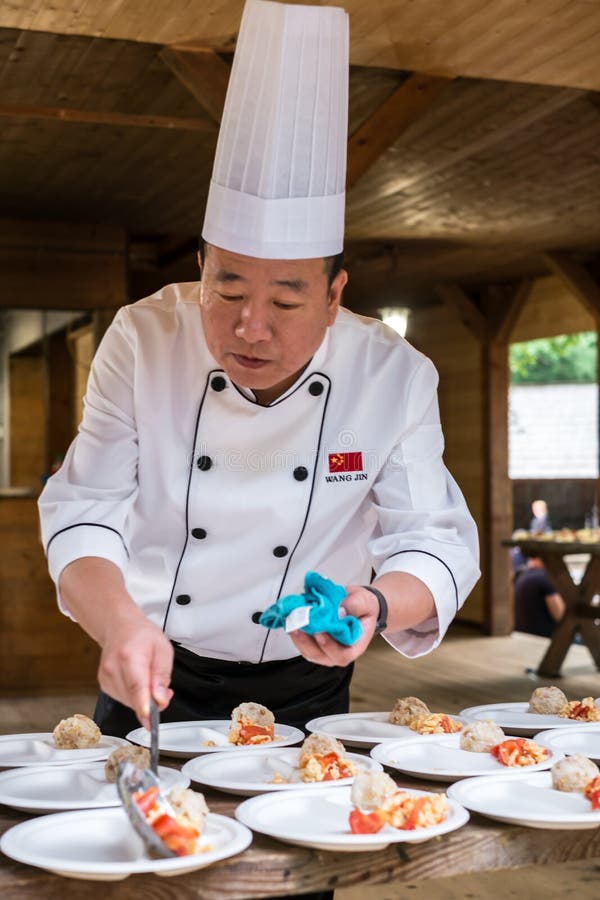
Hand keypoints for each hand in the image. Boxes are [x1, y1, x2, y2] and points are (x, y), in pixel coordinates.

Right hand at [98, 610, 173, 728]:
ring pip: (129, 702)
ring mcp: (106, 677)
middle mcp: (113, 668)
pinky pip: (124, 700)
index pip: (136, 686)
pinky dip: (134, 696)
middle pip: (134, 699)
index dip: (143, 704)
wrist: (120, 626)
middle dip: (152, 701)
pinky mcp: (104, 684)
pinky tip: (138, 681)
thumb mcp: (163, 649)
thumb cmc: (141, 635)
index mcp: (129, 656)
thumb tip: (160, 699)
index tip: (148, 718)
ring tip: (149, 679)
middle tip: (163, 690)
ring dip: (143, 699)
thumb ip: (163, 676)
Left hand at [289, 585, 378, 666]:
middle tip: (298, 626)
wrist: (356, 605)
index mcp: (355, 645)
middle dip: (307, 642)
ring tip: (292, 621)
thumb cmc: (363, 607)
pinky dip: (296, 632)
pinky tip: (292, 619)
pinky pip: (303, 643)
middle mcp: (339, 651)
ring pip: (308, 651)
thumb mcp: (364, 601)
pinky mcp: (314, 643)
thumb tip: (340, 609)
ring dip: (298, 638)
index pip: (343, 655)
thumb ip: (355, 605)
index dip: (330, 647)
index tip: (320, 632)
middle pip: (320, 656)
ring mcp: (325, 649)